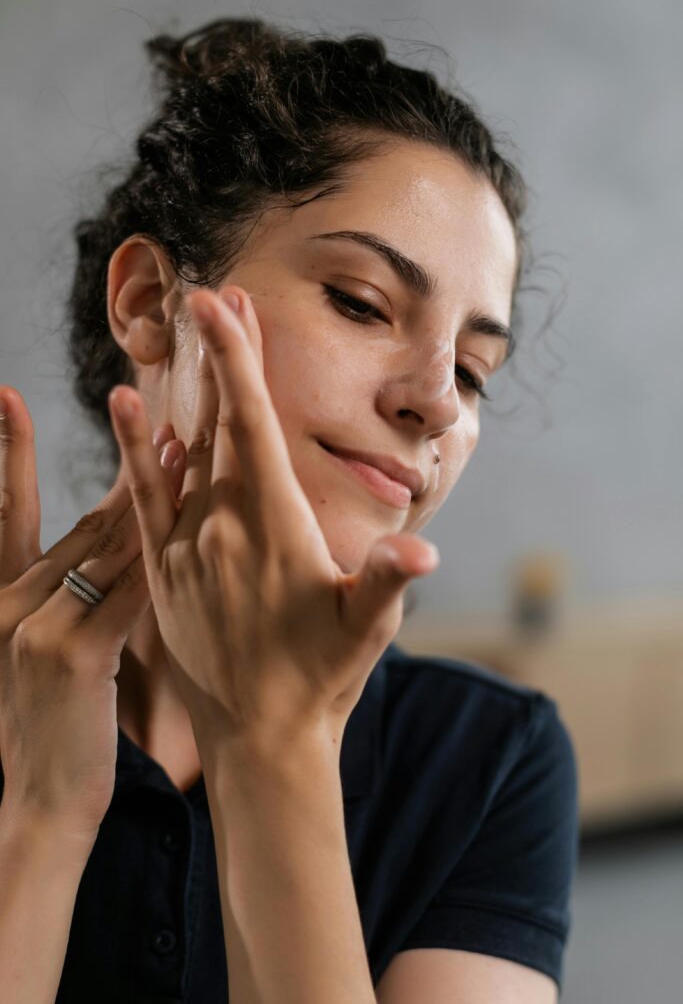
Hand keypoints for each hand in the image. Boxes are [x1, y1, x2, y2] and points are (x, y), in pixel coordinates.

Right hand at [0, 388, 184, 845]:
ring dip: (152, 499)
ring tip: (185, 449)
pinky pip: (128, 592)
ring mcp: (37, 626)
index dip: (8, 454)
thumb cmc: (47, 732)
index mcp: (0, 596)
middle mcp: (10, 601)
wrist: (36, 807)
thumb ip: (59, 604)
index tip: (6, 397)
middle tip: (165, 421)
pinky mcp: (75, 655)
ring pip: (107, 547)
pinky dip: (163, 558)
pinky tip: (193, 528)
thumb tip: (98, 559)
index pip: (10, 512)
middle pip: (81, 523)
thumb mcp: (36, 659)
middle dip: (128, 473)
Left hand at [107, 286, 438, 754]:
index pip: (253, 424)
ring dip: (184, 392)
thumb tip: (422, 552)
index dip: (238, 359)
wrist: (260, 735)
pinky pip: (142, 498)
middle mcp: (221, 526)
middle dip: (219, 356)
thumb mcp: (366, 629)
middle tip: (213, 295)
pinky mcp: (161, 571)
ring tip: (180, 335)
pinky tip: (128, 412)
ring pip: (179, 453)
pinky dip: (136, 451)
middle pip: (217, 423)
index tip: (223, 305)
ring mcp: (184, 547)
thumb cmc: (323, 676)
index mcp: (274, 525)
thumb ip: (387, 582)